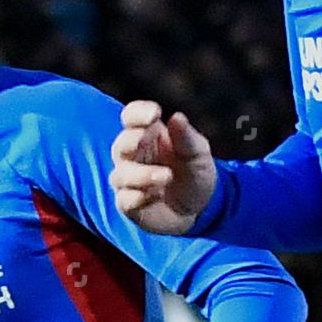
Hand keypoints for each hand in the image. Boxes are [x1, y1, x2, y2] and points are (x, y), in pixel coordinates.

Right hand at [110, 101, 216, 236]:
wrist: (200, 208)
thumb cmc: (195, 172)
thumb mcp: (198, 152)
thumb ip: (186, 136)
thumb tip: (177, 117)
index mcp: (148, 134)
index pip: (132, 116)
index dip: (137, 113)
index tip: (154, 114)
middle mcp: (133, 155)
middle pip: (121, 144)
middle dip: (130, 140)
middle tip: (142, 138)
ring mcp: (129, 181)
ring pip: (121, 175)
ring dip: (141, 174)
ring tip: (167, 176)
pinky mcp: (129, 204)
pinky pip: (124, 200)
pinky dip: (138, 197)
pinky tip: (156, 196)